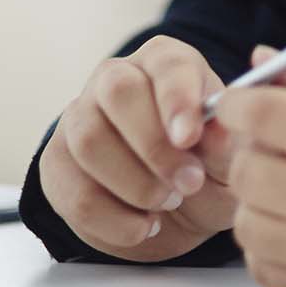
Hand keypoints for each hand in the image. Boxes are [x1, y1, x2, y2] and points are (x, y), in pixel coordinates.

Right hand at [38, 35, 240, 260]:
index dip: (177, 99)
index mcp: (165, 61)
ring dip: (134, 184)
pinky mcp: (56, 162)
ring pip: (89, 141)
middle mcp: (116, 78)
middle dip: (154, 146)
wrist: (174, 207)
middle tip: (188, 183)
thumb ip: (226, 145)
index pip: (167, 64)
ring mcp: (79, 117)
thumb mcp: (229, 159)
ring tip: (168, 202)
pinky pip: (74, 191)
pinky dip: (114, 220)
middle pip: (117, 92)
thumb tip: (218, 135)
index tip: (190, 138)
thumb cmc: (205, 168)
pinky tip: (144, 225)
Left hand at [216, 49, 285, 286]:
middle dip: (250, 149)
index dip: (242, 102)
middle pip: (245, 168)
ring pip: (246, 221)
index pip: (261, 116)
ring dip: (259, 199)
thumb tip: (264, 60)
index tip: (247, 103)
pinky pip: (262, 266)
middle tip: (279, 144)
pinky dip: (270, 244)